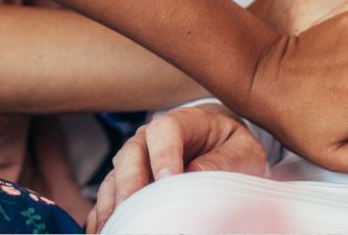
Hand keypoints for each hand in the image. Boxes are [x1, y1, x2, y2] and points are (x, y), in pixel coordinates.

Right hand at [86, 103, 265, 231]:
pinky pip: (108, 196)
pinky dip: (104, 213)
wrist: (219, 145)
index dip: (163, 155)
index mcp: (180, 122)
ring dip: (113, 203)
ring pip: (115, 177)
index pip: (164, 132)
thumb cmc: (231, 147)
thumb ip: (224, 160)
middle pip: (130, 155)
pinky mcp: (126, 182)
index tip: (168, 181)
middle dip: (131, 183)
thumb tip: (194, 174)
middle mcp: (148, 139)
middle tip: (134, 210)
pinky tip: (104, 230)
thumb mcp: (243, 150)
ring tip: (115, 228)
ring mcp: (134, 160)